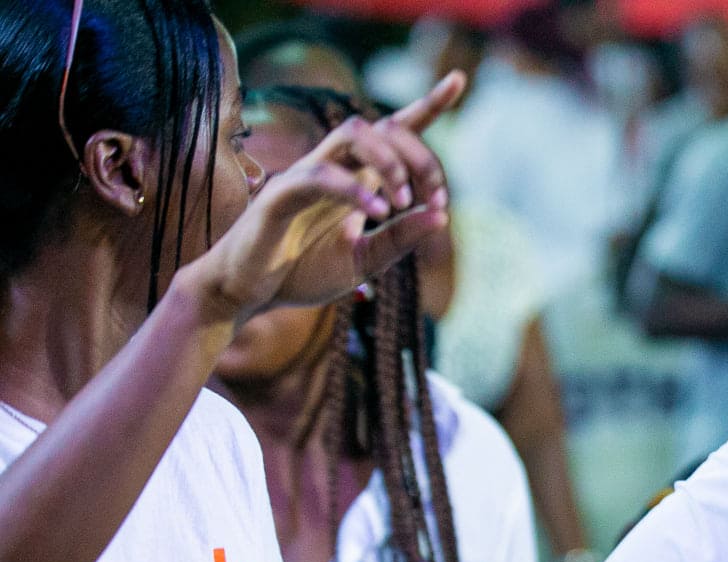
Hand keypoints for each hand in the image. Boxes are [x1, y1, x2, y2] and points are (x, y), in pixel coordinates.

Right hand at [181, 73, 465, 324]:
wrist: (248, 294)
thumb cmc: (301, 272)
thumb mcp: (365, 261)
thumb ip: (400, 238)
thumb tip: (442, 217)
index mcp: (357, 178)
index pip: (394, 131)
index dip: (426, 105)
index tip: (458, 80)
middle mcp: (334, 167)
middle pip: (381, 128)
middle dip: (420, 156)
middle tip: (436, 197)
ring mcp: (305, 176)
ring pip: (351, 135)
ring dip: (389, 162)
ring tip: (403, 201)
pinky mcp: (280, 195)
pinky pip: (319, 175)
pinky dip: (353, 190)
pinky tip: (377, 212)